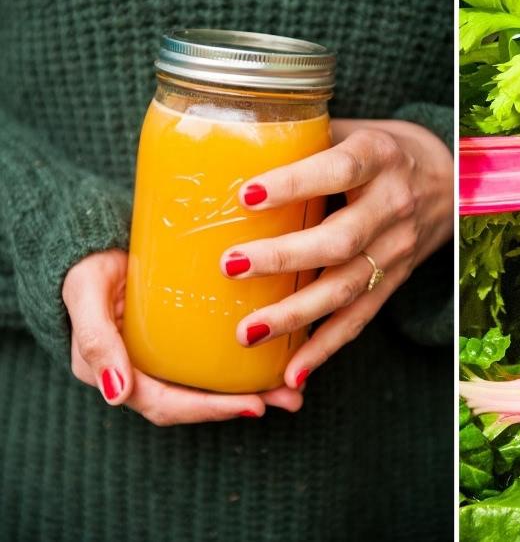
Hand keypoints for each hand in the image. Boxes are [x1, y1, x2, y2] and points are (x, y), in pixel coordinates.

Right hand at [62, 250, 303, 425]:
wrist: (93, 245)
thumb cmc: (88, 269)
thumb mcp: (87, 296)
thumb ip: (96, 341)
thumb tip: (117, 396)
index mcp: (118, 373)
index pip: (167, 404)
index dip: (210, 410)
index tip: (254, 406)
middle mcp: (144, 373)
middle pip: (197, 402)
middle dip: (244, 404)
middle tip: (291, 398)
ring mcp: (166, 358)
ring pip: (210, 385)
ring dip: (255, 390)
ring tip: (296, 390)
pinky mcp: (185, 339)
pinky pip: (216, 361)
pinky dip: (247, 366)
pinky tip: (279, 360)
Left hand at [222, 119, 452, 386]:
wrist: (451, 179)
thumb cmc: (383, 150)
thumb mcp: (354, 131)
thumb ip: (304, 139)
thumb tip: (225, 145)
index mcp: (379, 157)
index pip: (339, 170)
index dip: (295, 183)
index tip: (246, 196)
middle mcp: (393, 205)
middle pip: (341, 240)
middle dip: (284, 258)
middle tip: (232, 266)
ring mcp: (397, 248)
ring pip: (347, 288)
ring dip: (296, 315)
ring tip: (247, 332)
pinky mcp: (395, 281)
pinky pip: (359, 319)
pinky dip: (325, 349)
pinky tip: (291, 373)